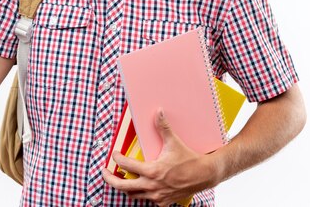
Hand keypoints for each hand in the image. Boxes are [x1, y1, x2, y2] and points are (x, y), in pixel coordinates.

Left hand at [102, 109, 217, 206]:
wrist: (204, 174)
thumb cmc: (189, 159)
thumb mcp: (174, 142)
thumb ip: (163, 127)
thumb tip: (158, 112)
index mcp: (152, 171)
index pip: (126, 165)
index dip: (117, 159)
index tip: (114, 154)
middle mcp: (152, 186)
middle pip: (122, 186)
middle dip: (110, 179)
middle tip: (104, 172)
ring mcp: (157, 195)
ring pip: (133, 195)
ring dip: (125, 187)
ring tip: (120, 179)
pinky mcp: (163, 201)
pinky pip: (147, 200)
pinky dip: (142, 194)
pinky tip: (142, 187)